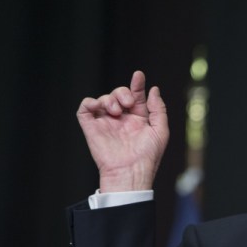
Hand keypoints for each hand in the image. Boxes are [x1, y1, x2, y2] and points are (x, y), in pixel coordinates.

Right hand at [77, 71, 169, 191]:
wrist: (131, 171)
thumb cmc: (147, 156)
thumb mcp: (160, 130)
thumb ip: (158, 108)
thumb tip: (154, 89)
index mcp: (138, 119)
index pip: (136, 96)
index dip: (137, 84)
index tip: (138, 76)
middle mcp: (122, 119)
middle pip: (119, 94)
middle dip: (123, 92)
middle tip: (128, 103)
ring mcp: (106, 122)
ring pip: (103, 98)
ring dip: (110, 98)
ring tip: (117, 111)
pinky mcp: (91, 127)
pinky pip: (85, 108)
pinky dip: (90, 102)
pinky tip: (100, 107)